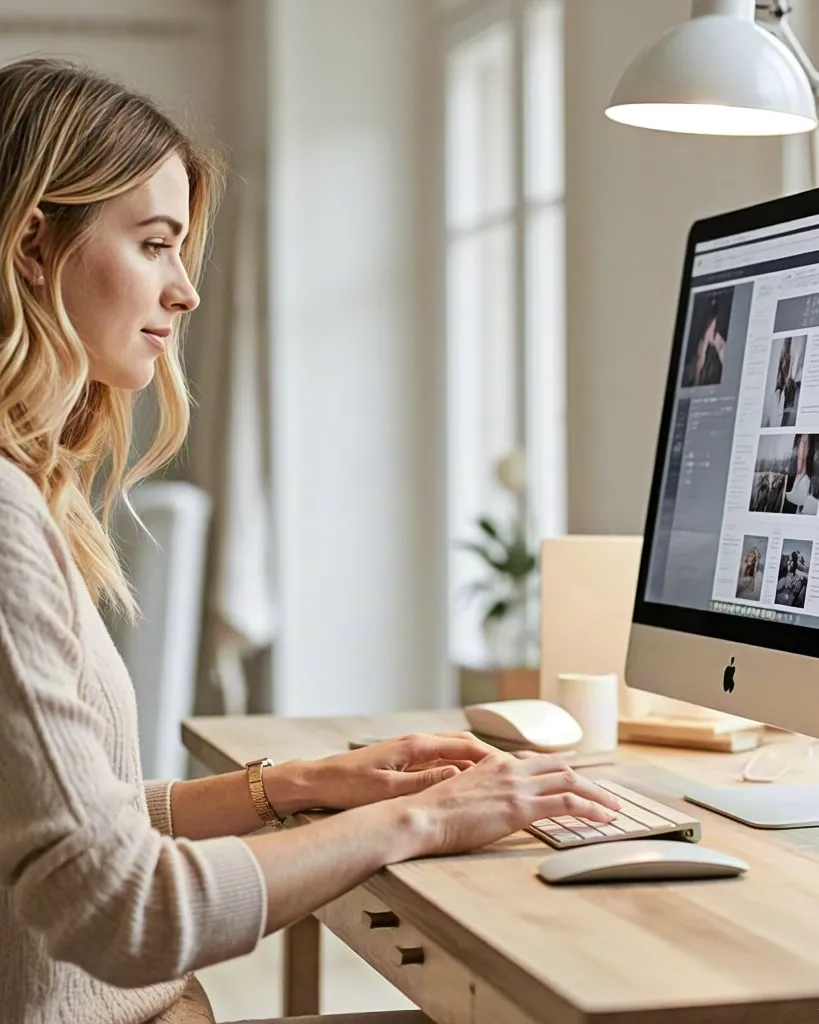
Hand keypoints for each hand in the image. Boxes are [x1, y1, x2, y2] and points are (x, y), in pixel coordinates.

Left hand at [300, 731, 498, 810]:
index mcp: (416, 746)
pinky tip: (465, 783)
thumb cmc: (348, 785)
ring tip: (497, 777)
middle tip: (512, 772)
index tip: (511, 767)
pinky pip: (440, 761)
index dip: (490, 757)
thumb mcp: (388, 789)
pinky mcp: (404, 762)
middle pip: (463, 745)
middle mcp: (416, 743)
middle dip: (489, 757)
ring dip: (475, 762)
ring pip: (453, 752)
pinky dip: (458, 768)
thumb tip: (458, 776)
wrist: (319, 781)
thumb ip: (424, 782)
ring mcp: (410, 751)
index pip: (464, 746)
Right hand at [395, 751, 620, 857]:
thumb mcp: (459, 792)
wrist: (420, 817)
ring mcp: (516, 785)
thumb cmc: (431, 812)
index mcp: (492, 763)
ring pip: (569, 781)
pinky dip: (590, 809)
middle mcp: (508, 768)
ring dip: (596, 794)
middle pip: (558, 766)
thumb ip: (480, 791)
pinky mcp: (520, 806)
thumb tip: (489, 803)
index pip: (535, 761)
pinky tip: (602, 819)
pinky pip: (566, 803)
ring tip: (613, 808)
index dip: (559, 772)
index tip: (573, 782)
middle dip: (585, 781)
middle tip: (603, 795)